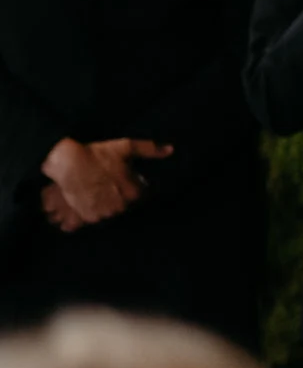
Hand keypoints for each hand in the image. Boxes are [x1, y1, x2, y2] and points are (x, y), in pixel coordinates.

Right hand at [40, 136, 171, 226]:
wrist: (67, 162)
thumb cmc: (97, 154)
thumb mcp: (126, 147)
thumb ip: (149, 150)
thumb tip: (170, 150)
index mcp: (133, 193)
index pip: (140, 196)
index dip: (132, 187)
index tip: (122, 180)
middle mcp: (120, 207)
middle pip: (124, 205)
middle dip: (118, 197)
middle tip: (107, 184)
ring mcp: (103, 214)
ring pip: (109, 213)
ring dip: (105, 206)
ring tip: (95, 191)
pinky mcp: (87, 217)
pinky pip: (94, 220)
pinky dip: (91, 213)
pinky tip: (87, 202)